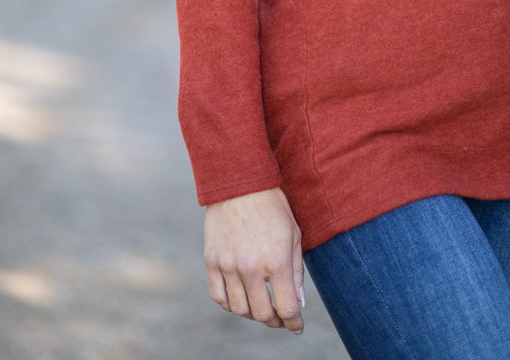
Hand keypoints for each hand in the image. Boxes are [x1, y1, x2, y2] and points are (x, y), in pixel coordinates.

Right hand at [204, 187, 304, 333]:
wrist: (239, 182)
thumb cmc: (272, 205)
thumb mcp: (293, 234)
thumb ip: (296, 271)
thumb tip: (298, 302)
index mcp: (276, 261)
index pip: (287, 308)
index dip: (294, 323)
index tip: (297, 327)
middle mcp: (250, 268)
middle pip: (262, 314)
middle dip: (276, 321)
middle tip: (281, 318)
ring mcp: (228, 266)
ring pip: (240, 309)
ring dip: (253, 314)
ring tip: (261, 307)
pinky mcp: (211, 261)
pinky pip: (219, 297)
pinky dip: (230, 304)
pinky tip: (240, 299)